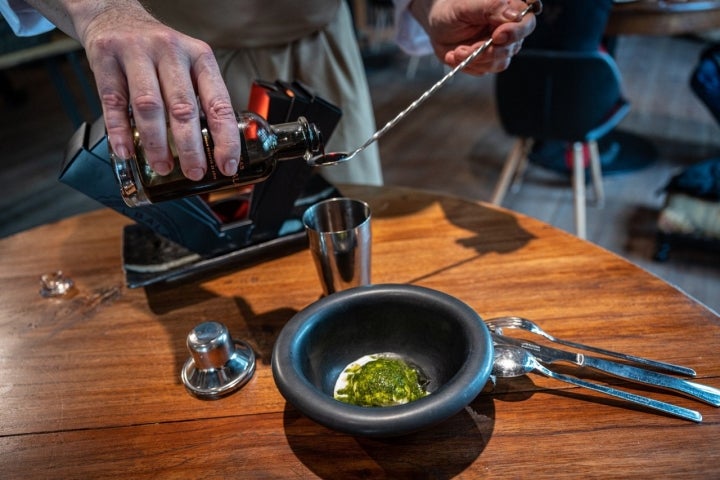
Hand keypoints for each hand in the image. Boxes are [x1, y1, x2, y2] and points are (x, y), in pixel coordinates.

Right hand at [77, 3, 239, 179]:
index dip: (225, 138)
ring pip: (149, 105)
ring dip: (156, 143)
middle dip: (190, 146)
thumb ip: (201, 99)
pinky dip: (119, 131)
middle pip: (183, 107)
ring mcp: (136, 53)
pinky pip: (113, 101)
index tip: (227, 164)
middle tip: (195, 172)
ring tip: (163, 166)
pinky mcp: (106, 58)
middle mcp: (170, 52)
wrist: (115, 15)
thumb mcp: (189, 65)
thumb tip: (215, 147)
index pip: (218, 103)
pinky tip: (126, 150)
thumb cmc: (159, 51)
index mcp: (199, 57)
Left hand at [410, 0, 537, 74]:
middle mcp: (509, 29)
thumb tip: (513, 15)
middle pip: (513, 47)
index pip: (526, 22)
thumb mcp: (466, 5)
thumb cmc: (452, 9)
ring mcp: (500, 47)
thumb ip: (491, 7)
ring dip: (475, 60)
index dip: (515, 32)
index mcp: (510, 10)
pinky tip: (455, 56)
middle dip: (487, 51)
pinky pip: (485, 69)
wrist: (437, 24)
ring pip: (499, 62)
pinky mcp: (489, 61)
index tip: (497, 36)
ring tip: (456, 51)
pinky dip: (468, 66)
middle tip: (465, 49)